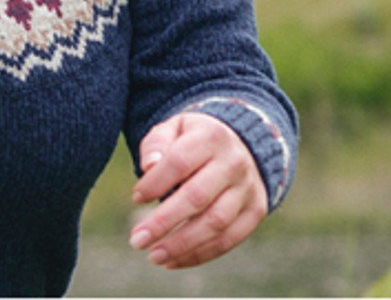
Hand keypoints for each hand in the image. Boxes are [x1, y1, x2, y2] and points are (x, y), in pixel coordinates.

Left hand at [128, 113, 266, 269]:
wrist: (243, 144)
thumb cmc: (195, 140)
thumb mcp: (175, 128)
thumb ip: (157, 144)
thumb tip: (148, 167)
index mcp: (211, 137)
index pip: (180, 162)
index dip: (155, 182)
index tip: (136, 198)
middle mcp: (234, 163)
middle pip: (197, 197)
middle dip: (164, 222)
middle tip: (137, 240)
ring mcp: (247, 189)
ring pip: (215, 223)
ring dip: (181, 245)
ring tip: (153, 256)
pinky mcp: (255, 211)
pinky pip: (228, 240)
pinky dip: (199, 255)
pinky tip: (172, 262)